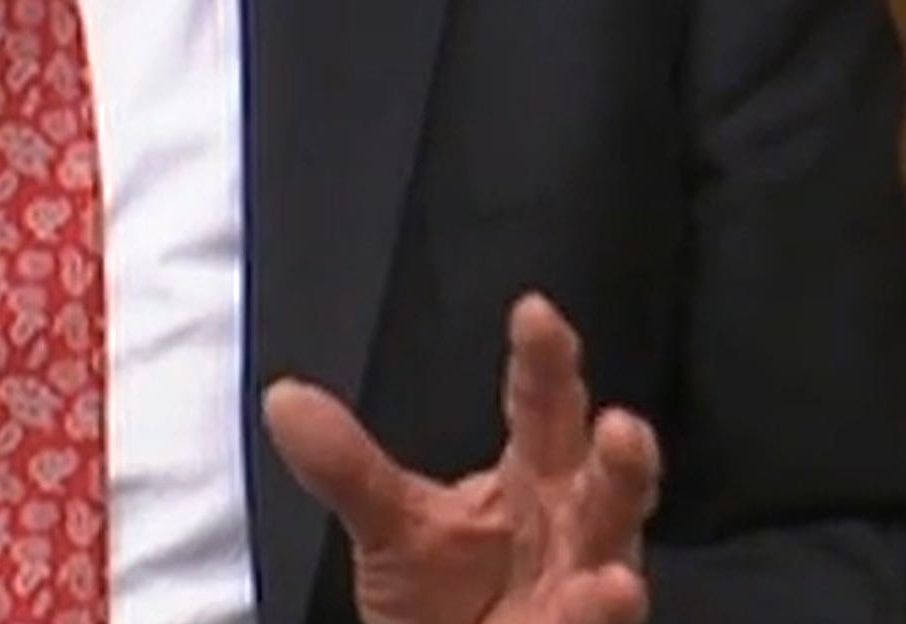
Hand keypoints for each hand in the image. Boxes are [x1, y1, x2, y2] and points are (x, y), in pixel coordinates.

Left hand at [262, 292, 658, 623]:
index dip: (544, 360)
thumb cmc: (440, 595)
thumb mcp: (388, 526)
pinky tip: (604, 602)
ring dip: (616, 575)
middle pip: (607, 484)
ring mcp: (583, 592)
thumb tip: (283, 398)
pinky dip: (596, 621)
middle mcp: (573, 527)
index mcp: (535, 476)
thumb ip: (347, 467)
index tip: (534, 312)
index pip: (542, 405)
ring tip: (614, 577)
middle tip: (622, 427)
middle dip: (622, 458)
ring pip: (614, 571)